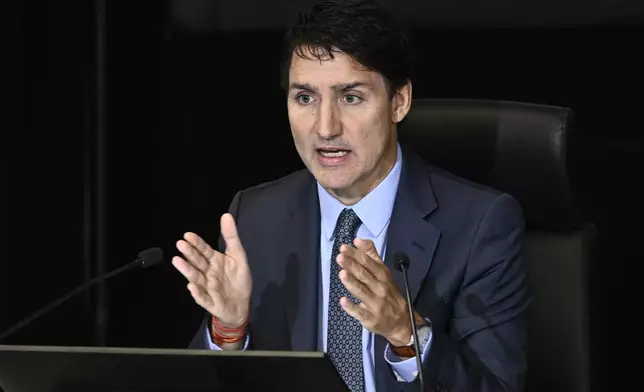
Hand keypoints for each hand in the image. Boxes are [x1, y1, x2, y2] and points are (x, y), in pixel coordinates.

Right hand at [172, 213, 251, 328]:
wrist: (242, 305)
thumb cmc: (238, 279)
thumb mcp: (238, 256)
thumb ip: (231, 237)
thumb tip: (226, 215)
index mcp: (214, 261)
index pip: (204, 250)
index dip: (196, 243)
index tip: (187, 235)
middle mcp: (208, 273)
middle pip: (197, 262)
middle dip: (189, 254)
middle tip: (180, 244)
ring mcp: (208, 288)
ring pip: (196, 278)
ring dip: (186, 270)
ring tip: (177, 261)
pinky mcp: (211, 302)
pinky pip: (202, 298)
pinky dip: (197, 293)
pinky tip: (191, 287)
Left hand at [337, 239, 420, 345]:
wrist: (403, 322)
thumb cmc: (389, 294)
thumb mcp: (384, 273)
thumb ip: (372, 256)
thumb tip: (358, 240)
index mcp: (383, 276)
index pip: (370, 263)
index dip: (357, 255)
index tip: (345, 248)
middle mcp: (380, 288)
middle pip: (365, 275)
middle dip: (352, 265)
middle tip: (340, 257)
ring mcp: (375, 304)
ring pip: (362, 292)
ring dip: (352, 283)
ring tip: (342, 273)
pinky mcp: (370, 318)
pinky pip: (360, 312)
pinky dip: (352, 307)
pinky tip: (343, 300)